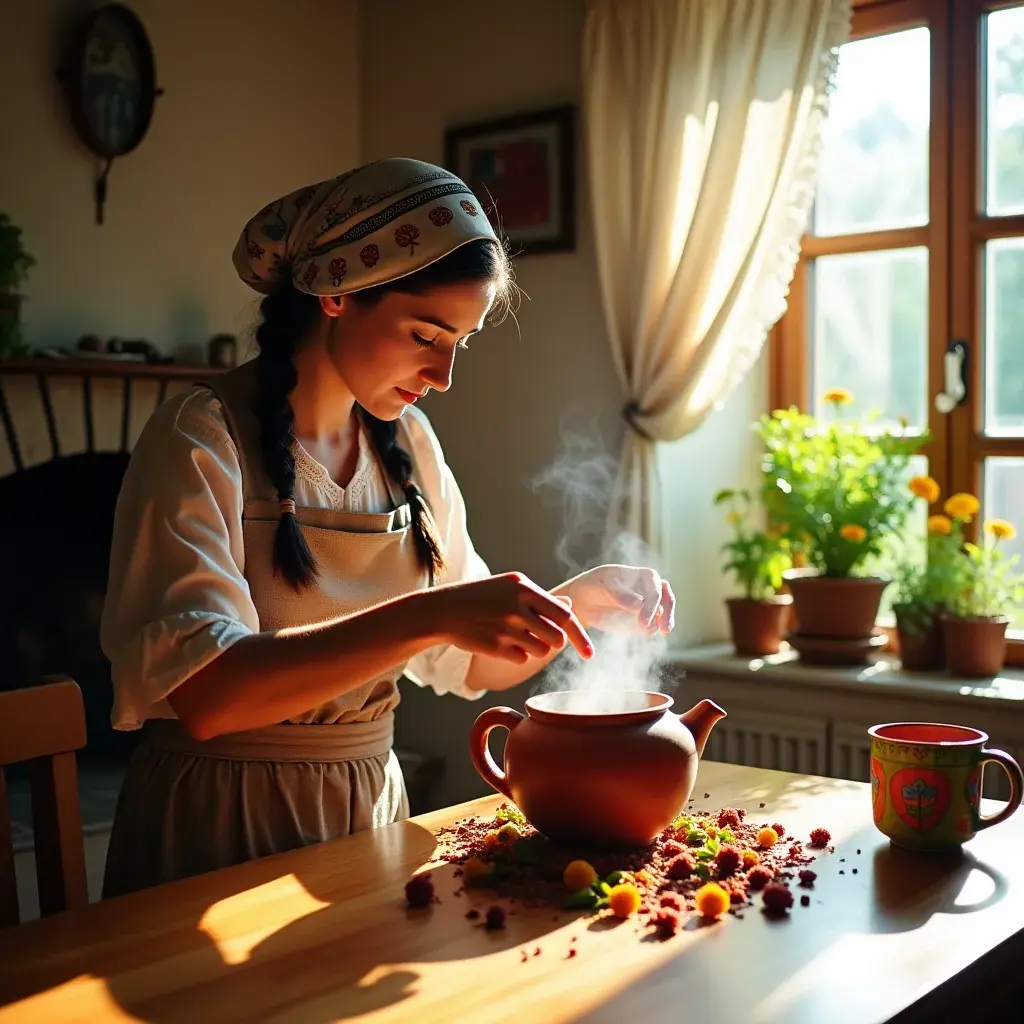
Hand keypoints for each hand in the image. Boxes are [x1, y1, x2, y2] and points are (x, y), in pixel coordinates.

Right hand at [428, 571, 594, 664]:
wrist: (444, 610)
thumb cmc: (482, 597)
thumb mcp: (510, 588)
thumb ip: (541, 599)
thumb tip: (570, 607)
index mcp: (524, 588)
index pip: (565, 616)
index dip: (581, 637)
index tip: (590, 654)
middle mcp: (517, 606)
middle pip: (557, 637)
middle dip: (554, 642)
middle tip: (538, 635)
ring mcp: (506, 627)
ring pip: (541, 650)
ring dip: (535, 648)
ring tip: (516, 636)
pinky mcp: (495, 645)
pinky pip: (523, 659)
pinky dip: (518, 655)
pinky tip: (502, 642)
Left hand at [554, 565, 674, 635]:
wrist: (585, 600)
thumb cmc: (595, 585)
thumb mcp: (603, 584)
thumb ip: (620, 594)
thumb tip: (639, 604)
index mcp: (646, 576)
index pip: (656, 589)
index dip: (652, 605)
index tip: (643, 621)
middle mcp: (651, 590)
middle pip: (668, 601)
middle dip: (667, 615)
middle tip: (664, 631)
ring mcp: (649, 606)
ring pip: (662, 616)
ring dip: (658, 625)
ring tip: (646, 632)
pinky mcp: (643, 621)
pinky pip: (650, 627)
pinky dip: (648, 631)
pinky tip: (642, 633)